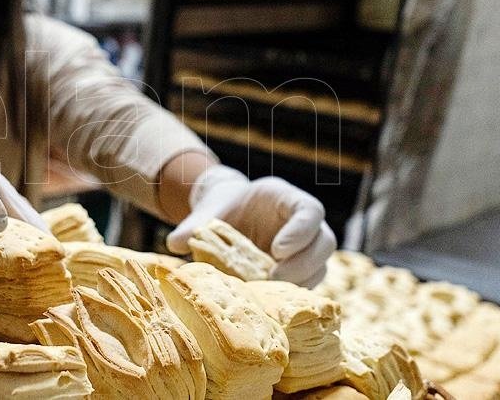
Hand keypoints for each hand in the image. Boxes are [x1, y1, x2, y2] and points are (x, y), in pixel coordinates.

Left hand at [166, 165, 334, 287]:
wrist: (227, 217)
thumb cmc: (222, 208)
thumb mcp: (208, 212)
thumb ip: (194, 225)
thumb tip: (174, 242)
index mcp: (285, 199)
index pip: (310, 211)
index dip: (300, 232)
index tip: (277, 250)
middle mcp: (303, 223)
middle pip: (325, 242)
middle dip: (303, 264)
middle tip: (273, 278)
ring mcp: (306, 248)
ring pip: (321, 266)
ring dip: (300, 282)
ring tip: (269, 292)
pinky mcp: (300, 269)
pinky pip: (309, 283)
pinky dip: (293, 293)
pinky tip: (271, 300)